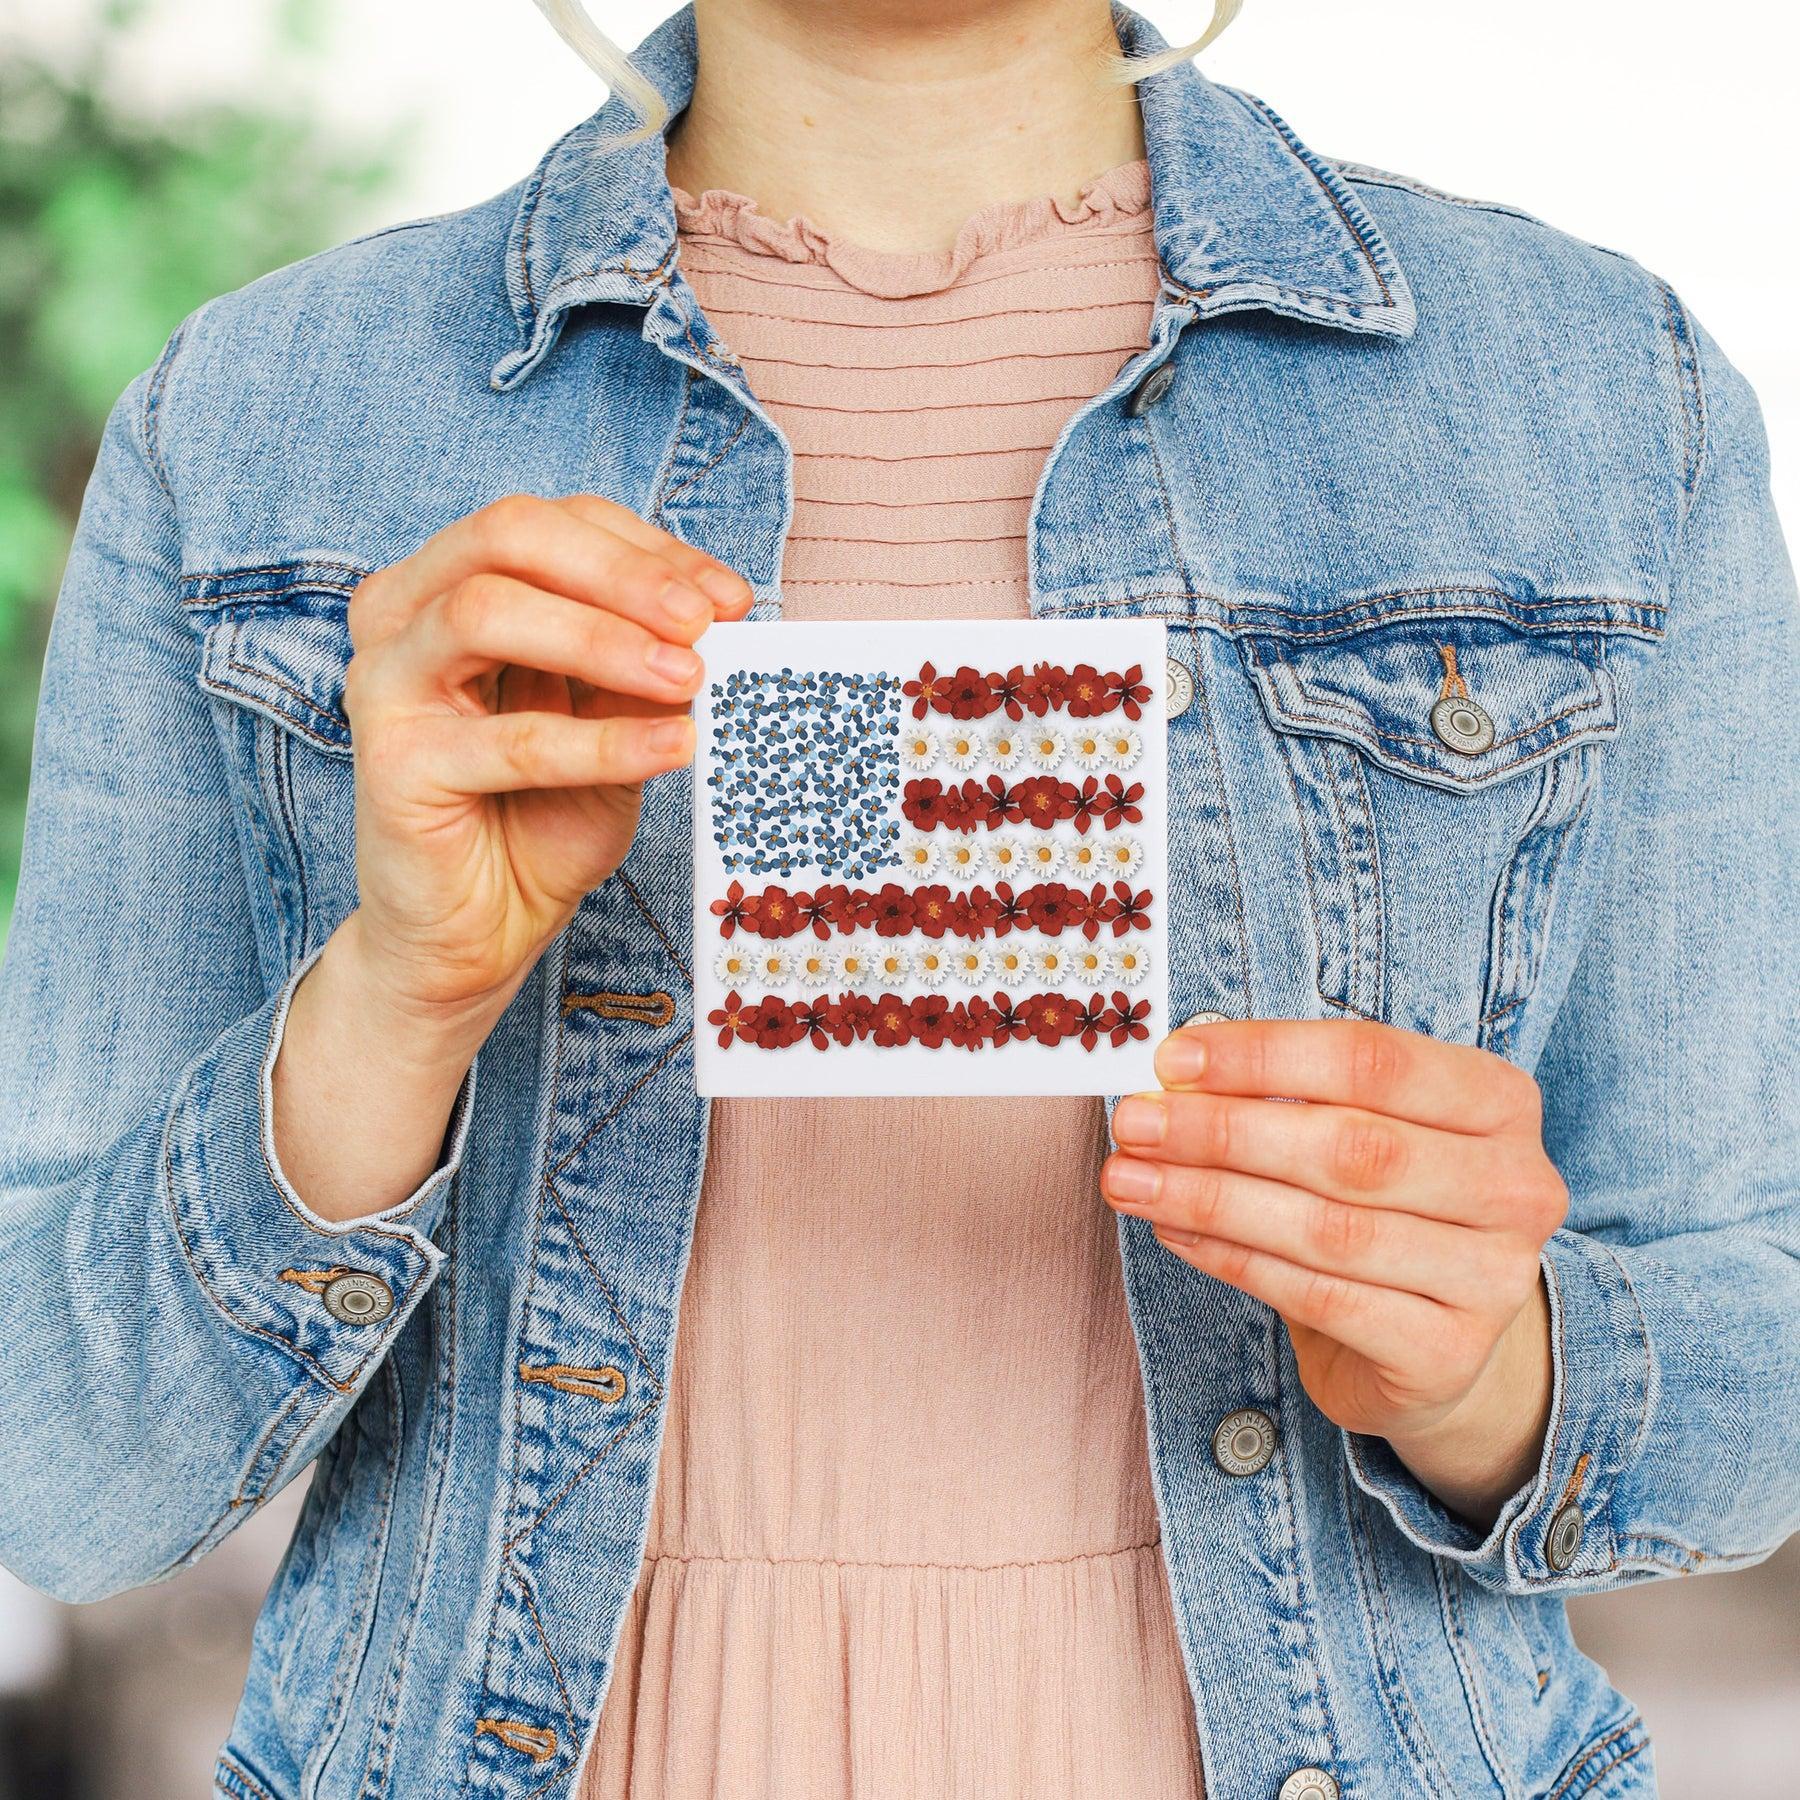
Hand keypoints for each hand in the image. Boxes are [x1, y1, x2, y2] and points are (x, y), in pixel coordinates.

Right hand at [339, 491, 753, 1039]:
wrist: (482, 929)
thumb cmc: (541, 816)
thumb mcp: (610, 719)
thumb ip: (641, 662)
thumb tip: (713, 618)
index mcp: (450, 582)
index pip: (553, 525)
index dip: (647, 549)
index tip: (727, 597)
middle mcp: (403, 616)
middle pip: (507, 537)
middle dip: (620, 573)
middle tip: (703, 623)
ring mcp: (385, 684)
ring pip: (487, 612)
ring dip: (603, 639)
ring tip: (688, 679)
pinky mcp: (392, 765)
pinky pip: (510, 739)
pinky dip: (601, 741)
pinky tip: (671, 747)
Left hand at [1100, 1018, 1567, 1525]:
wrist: (1436, 1345)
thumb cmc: (1383, 1210)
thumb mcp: (1356, 1130)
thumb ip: (1284, 1097)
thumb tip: (1173, 1074)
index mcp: (1498, 1101)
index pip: (1374, 1059)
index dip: (1265, 1056)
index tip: (1173, 1058)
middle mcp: (1515, 1185)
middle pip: (1349, 1145)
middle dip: (1223, 1132)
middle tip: (1135, 1124)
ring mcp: (1492, 1277)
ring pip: (1327, 1228)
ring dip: (1210, 1199)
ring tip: (1130, 1179)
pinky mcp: (1447, 1352)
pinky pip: (1319, 1298)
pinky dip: (1234, 1260)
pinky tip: (1176, 1232)